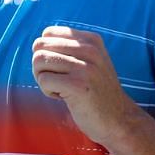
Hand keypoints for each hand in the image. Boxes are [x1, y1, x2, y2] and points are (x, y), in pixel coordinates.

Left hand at [31, 26, 140, 146]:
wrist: (118, 120)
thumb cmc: (95, 91)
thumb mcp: (89, 61)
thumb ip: (68, 48)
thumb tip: (37, 44)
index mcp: (91, 40)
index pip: (48, 33)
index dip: (47, 52)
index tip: (62, 68)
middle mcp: (90, 49)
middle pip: (40, 45)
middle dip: (41, 65)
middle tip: (57, 80)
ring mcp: (85, 67)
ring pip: (39, 61)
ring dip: (43, 78)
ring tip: (61, 89)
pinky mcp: (78, 85)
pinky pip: (43, 80)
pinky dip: (47, 91)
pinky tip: (65, 97)